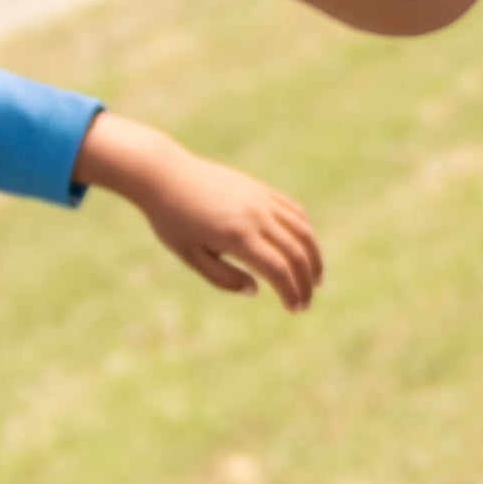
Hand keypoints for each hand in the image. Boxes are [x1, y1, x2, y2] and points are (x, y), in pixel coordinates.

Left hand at [76, 113, 322, 307]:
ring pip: (302, 230)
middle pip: (296, 252)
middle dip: (306, 281)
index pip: (278, 270)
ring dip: (314, 257)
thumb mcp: (190, 255)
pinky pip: (293, 211)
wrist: (166, 174)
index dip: (291, 292)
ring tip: (316, 279)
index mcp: (237, 236)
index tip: (295, 309)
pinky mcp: (260, 189)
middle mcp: (256, 216)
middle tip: (306, 303)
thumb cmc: (171, 219)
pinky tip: (304, 248)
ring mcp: (261, 199)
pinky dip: (304, 232)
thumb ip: (222, 277)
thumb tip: (255, 290)